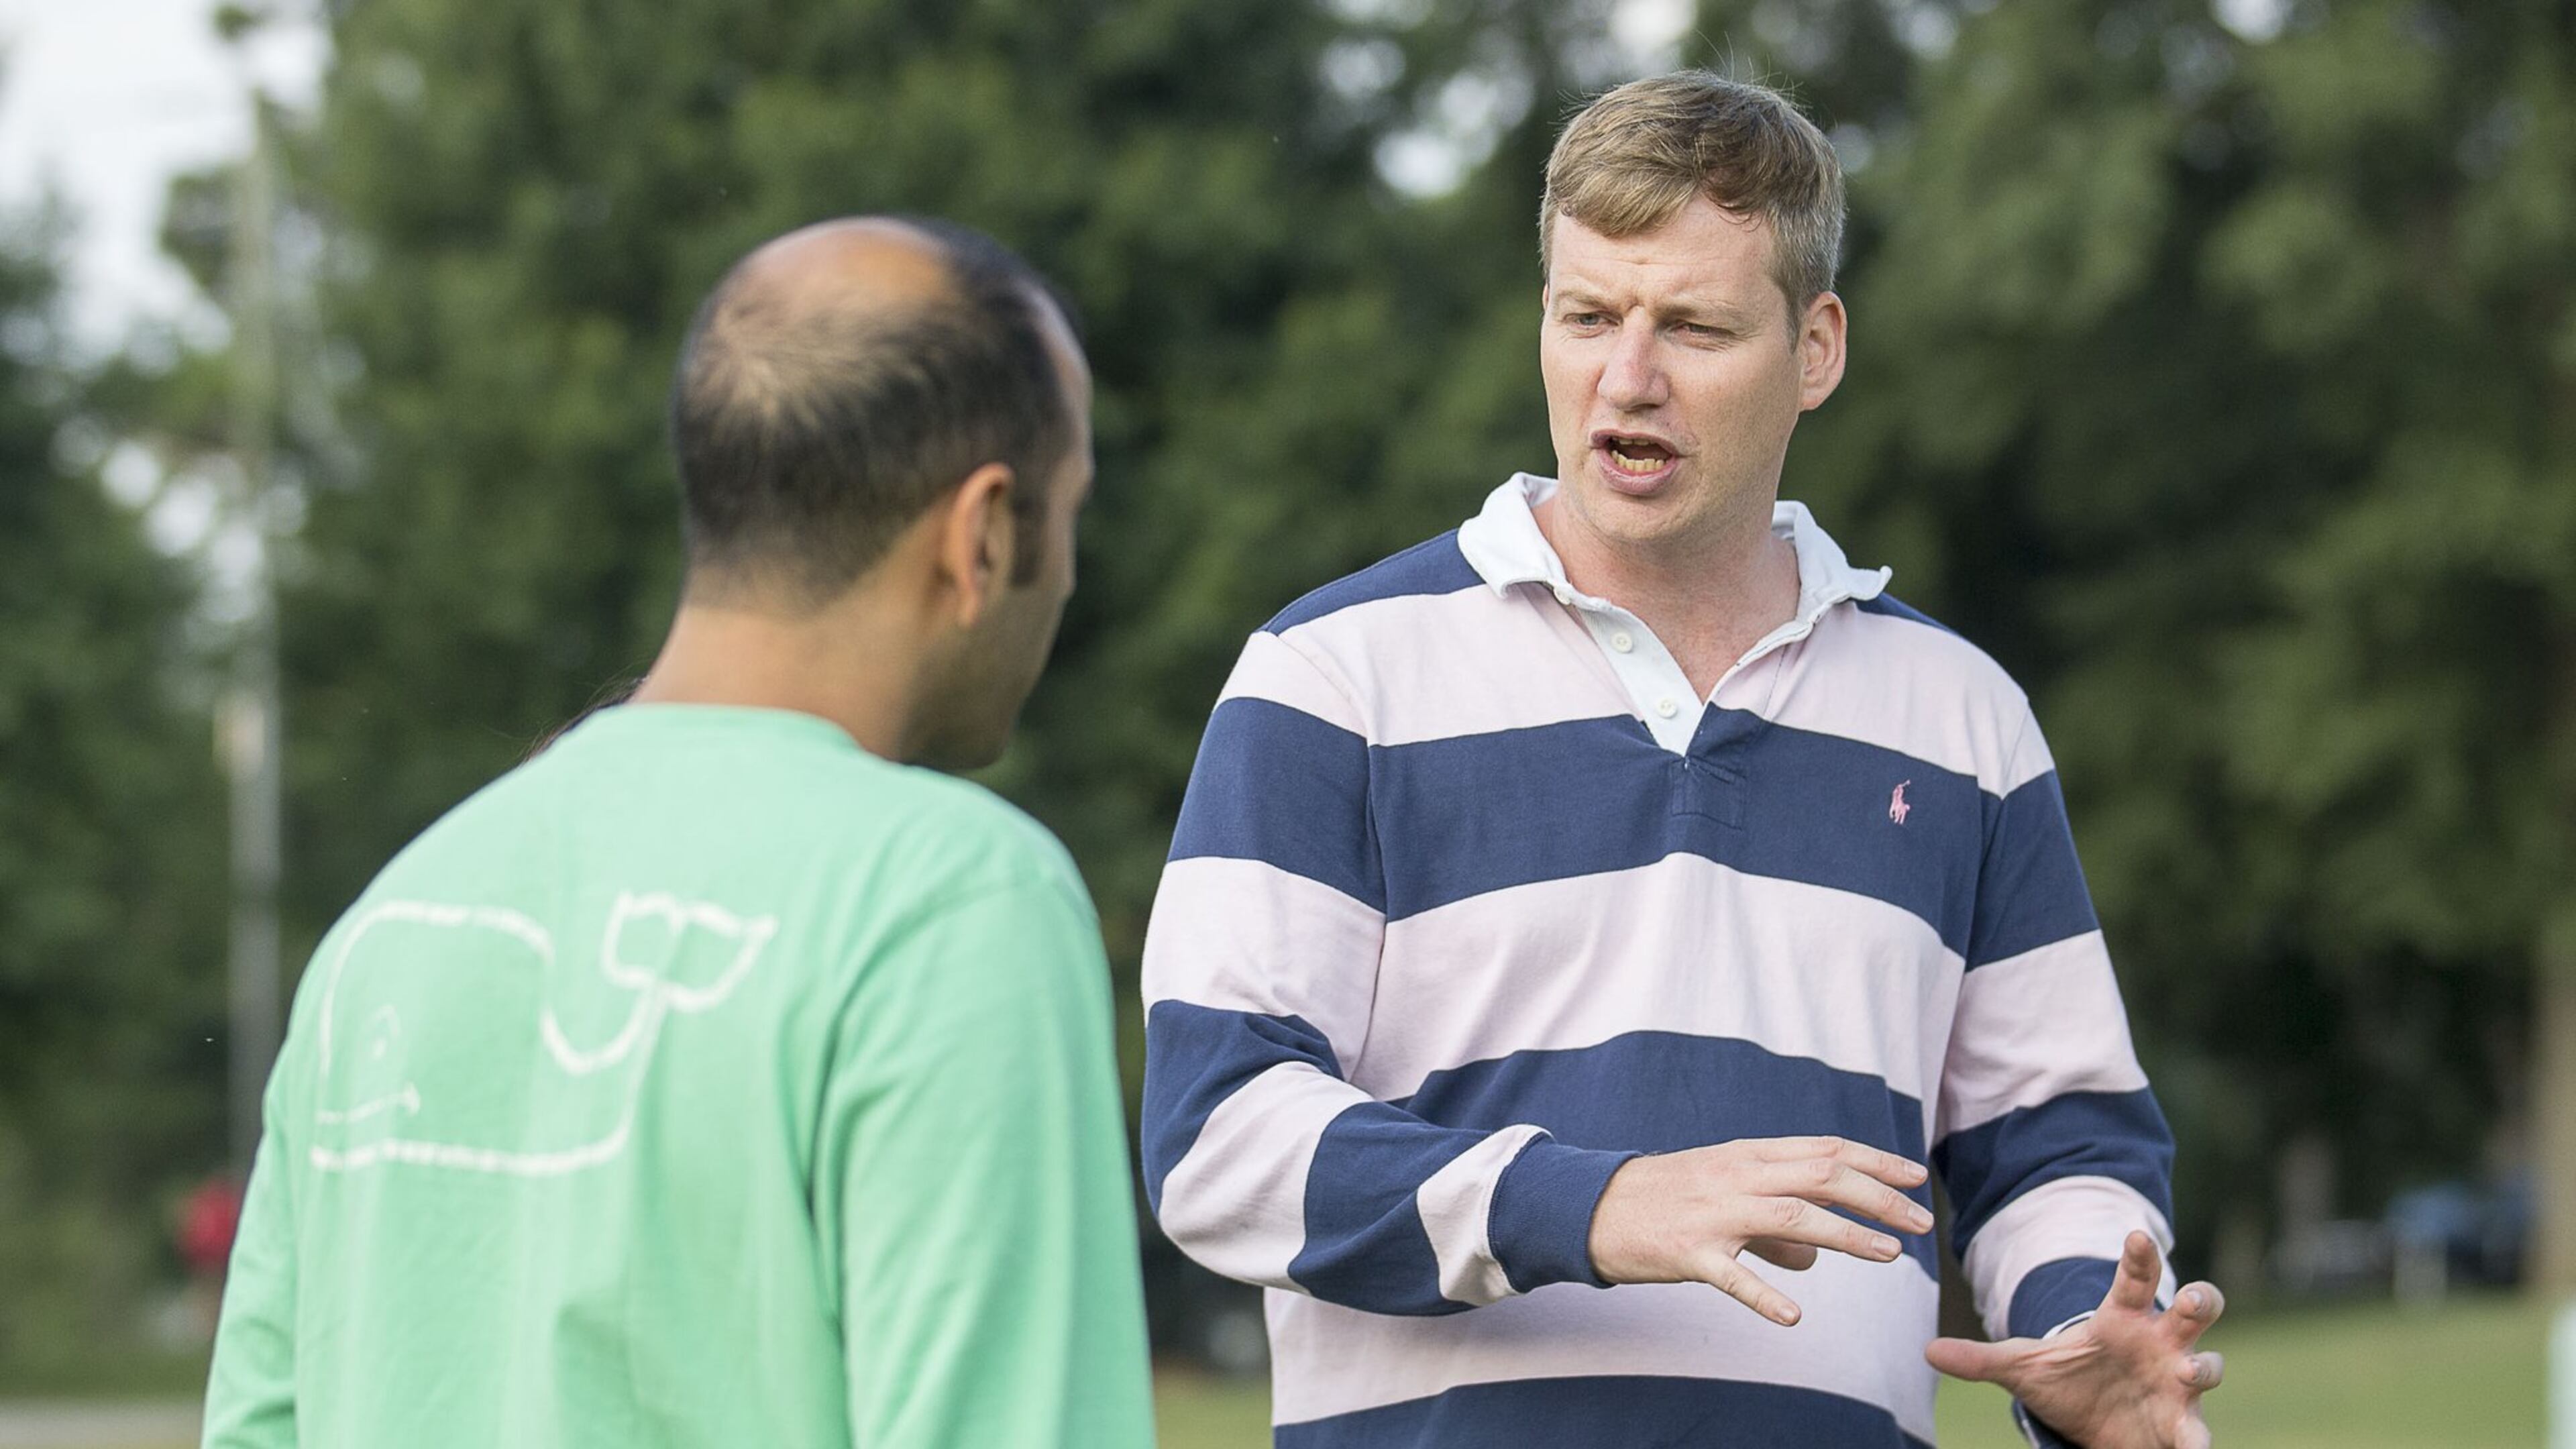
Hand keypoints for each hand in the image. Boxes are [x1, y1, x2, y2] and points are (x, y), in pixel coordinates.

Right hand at [1585, 1136, 1932, 1325]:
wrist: (1592, 1206)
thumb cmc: (1665, 1199)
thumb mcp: (1724, 1196)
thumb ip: (1773, 1225)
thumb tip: (1816, 1256)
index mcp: (1748, 1155)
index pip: (1824, 1149)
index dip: (1875, 1161)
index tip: (1916, 1177)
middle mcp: (1737, 1176)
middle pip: (1821, 1176)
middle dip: (1879, 1198)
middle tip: (1920, 1222)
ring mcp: (1713, 1213)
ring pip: (1792, 1217)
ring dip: (1847, 1235)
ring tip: (1889, 1256)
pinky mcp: (1688, 1252)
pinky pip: (1732, 1276)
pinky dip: (1764, 1295)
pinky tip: (1793, 1316)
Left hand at [1926, 1230, 2225, 1448]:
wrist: (2095, 1421)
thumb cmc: (2068, 1380)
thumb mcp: (2022, 1368)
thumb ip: (1981, 1359)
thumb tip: (1926, 1350)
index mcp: (2121, 1319)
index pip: (2133, 1278)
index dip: (2139, 1256)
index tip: (2136, 1233)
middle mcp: (2161, 1344)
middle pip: (2193, 1311)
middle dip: (2200, 1300)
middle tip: (2193, 1298)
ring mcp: (2179, 1382)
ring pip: (2209, 1365)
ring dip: (2206, 1367)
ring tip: (2192, 1371)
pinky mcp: (2185, 1424)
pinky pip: (2200, 1434)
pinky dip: (2199, 1442)